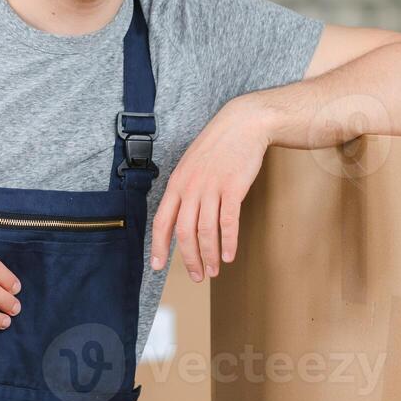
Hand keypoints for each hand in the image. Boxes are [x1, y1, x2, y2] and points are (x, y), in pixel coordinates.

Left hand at [150, 95, 271, 281]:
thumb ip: (185, 190)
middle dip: (189, 259)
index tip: (157, 266)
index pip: (162, 221)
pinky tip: (228, 255)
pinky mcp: (233, 188)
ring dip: (209, 256)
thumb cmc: (218, 146)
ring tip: (213, 270)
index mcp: (177, 183)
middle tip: (196, 276)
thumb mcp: (191, 165)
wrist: (243, 124)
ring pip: (206, 231)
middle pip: (184, 232)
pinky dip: (228, 242)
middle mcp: (190, 187)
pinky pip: (228, 222)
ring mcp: (212, 187)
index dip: (158, 246)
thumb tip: (182, 217)